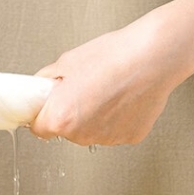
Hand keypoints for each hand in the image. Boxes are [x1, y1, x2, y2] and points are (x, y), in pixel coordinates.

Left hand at [31, 0, 193, 146]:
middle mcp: (81, 135)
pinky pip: (114, 130)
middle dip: (70, 114)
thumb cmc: (113, 55)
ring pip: (90, 132)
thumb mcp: (68, 61)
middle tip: (84, 89)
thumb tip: (39, 88)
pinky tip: (125, 98)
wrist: (154, 55)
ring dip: (93, 118)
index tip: (48, 107)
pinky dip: (117, 119)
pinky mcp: (129, 138)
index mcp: (61, 118)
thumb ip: (47, 80)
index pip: (38, 129)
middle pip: (66, 131)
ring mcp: (107, 139)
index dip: (42, 115)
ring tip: (108, 90)